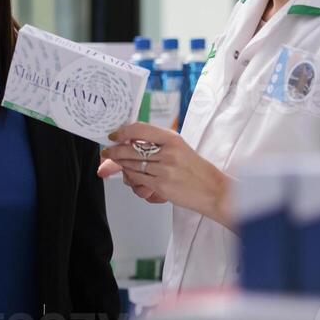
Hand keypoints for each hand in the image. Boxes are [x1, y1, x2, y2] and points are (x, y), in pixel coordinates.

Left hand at [98, 122, 232, 227]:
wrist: (213, 190)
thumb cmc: (195, 170)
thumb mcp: (179, 148)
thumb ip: (156, 144)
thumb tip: (127, 141)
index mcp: (172, 139)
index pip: (140, 129)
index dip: (122, 132)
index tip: (114, 135)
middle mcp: (168, 152)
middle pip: (130, 149)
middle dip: (114, 152)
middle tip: (106, 152)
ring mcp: (164, 169)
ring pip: (131, 165)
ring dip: (121, 165)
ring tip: (119, 163)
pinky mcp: (161, 185)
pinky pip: (137, 179)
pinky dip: (130, 177)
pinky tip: (130, 176)